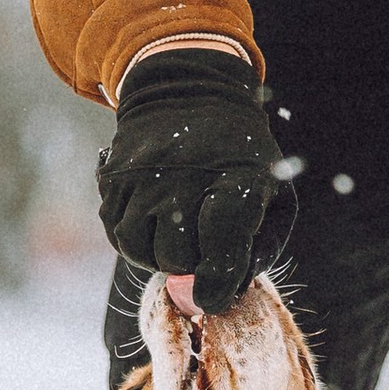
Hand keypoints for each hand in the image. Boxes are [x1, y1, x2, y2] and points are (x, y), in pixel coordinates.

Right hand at [97, 48, 281, 313]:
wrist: (188, 92)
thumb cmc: (241, 155)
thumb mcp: (274, 191)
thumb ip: (262, 247)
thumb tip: (228, 292)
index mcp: (236, 177)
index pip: (222, 242)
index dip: (217, 282)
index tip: (213, 297)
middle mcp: (184, 175)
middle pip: (178, 256)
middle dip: (193, 266)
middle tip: (204, 245)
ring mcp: (144, 175)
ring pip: (141, 252)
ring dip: (161, 257)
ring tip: (179, 236)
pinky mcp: (114, 178)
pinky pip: (118, 235)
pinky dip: (136, 243)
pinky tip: (155, 224)